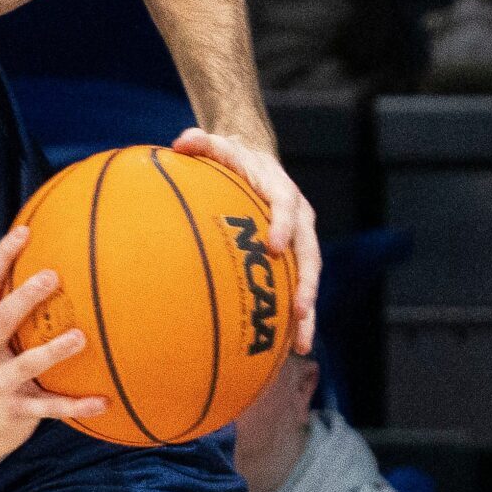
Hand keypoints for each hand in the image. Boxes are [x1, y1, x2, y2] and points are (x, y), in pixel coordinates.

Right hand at [0, 224, 104, 465]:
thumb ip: (9, 305)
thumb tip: (54, 261)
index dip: (2, 256)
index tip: (25, 231)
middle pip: (0, 319)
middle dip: (23, 298)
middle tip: (52, 276)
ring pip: (26, 364)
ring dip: (53, 351)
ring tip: (80, 336)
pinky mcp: (14, 410)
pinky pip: (49, 407)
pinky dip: (77, 404)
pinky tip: (104, 400)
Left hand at [174, 127, 319, 352]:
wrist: (257, 163)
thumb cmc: (231, 159)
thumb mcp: (217, 147)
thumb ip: (201, 143)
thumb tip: (182, 140)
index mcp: (281, 191)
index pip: (285, 206)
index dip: (282, 224)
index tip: (275, 245)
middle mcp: (297, 219)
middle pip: (309, 254)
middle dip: (307, 284)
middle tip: (301, 311)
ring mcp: (298, 243)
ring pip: (308, 280)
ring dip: (306, 313)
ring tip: (301, 346)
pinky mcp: (291, 261)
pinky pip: (294, 291)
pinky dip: (291, 320)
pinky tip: (282, 351)